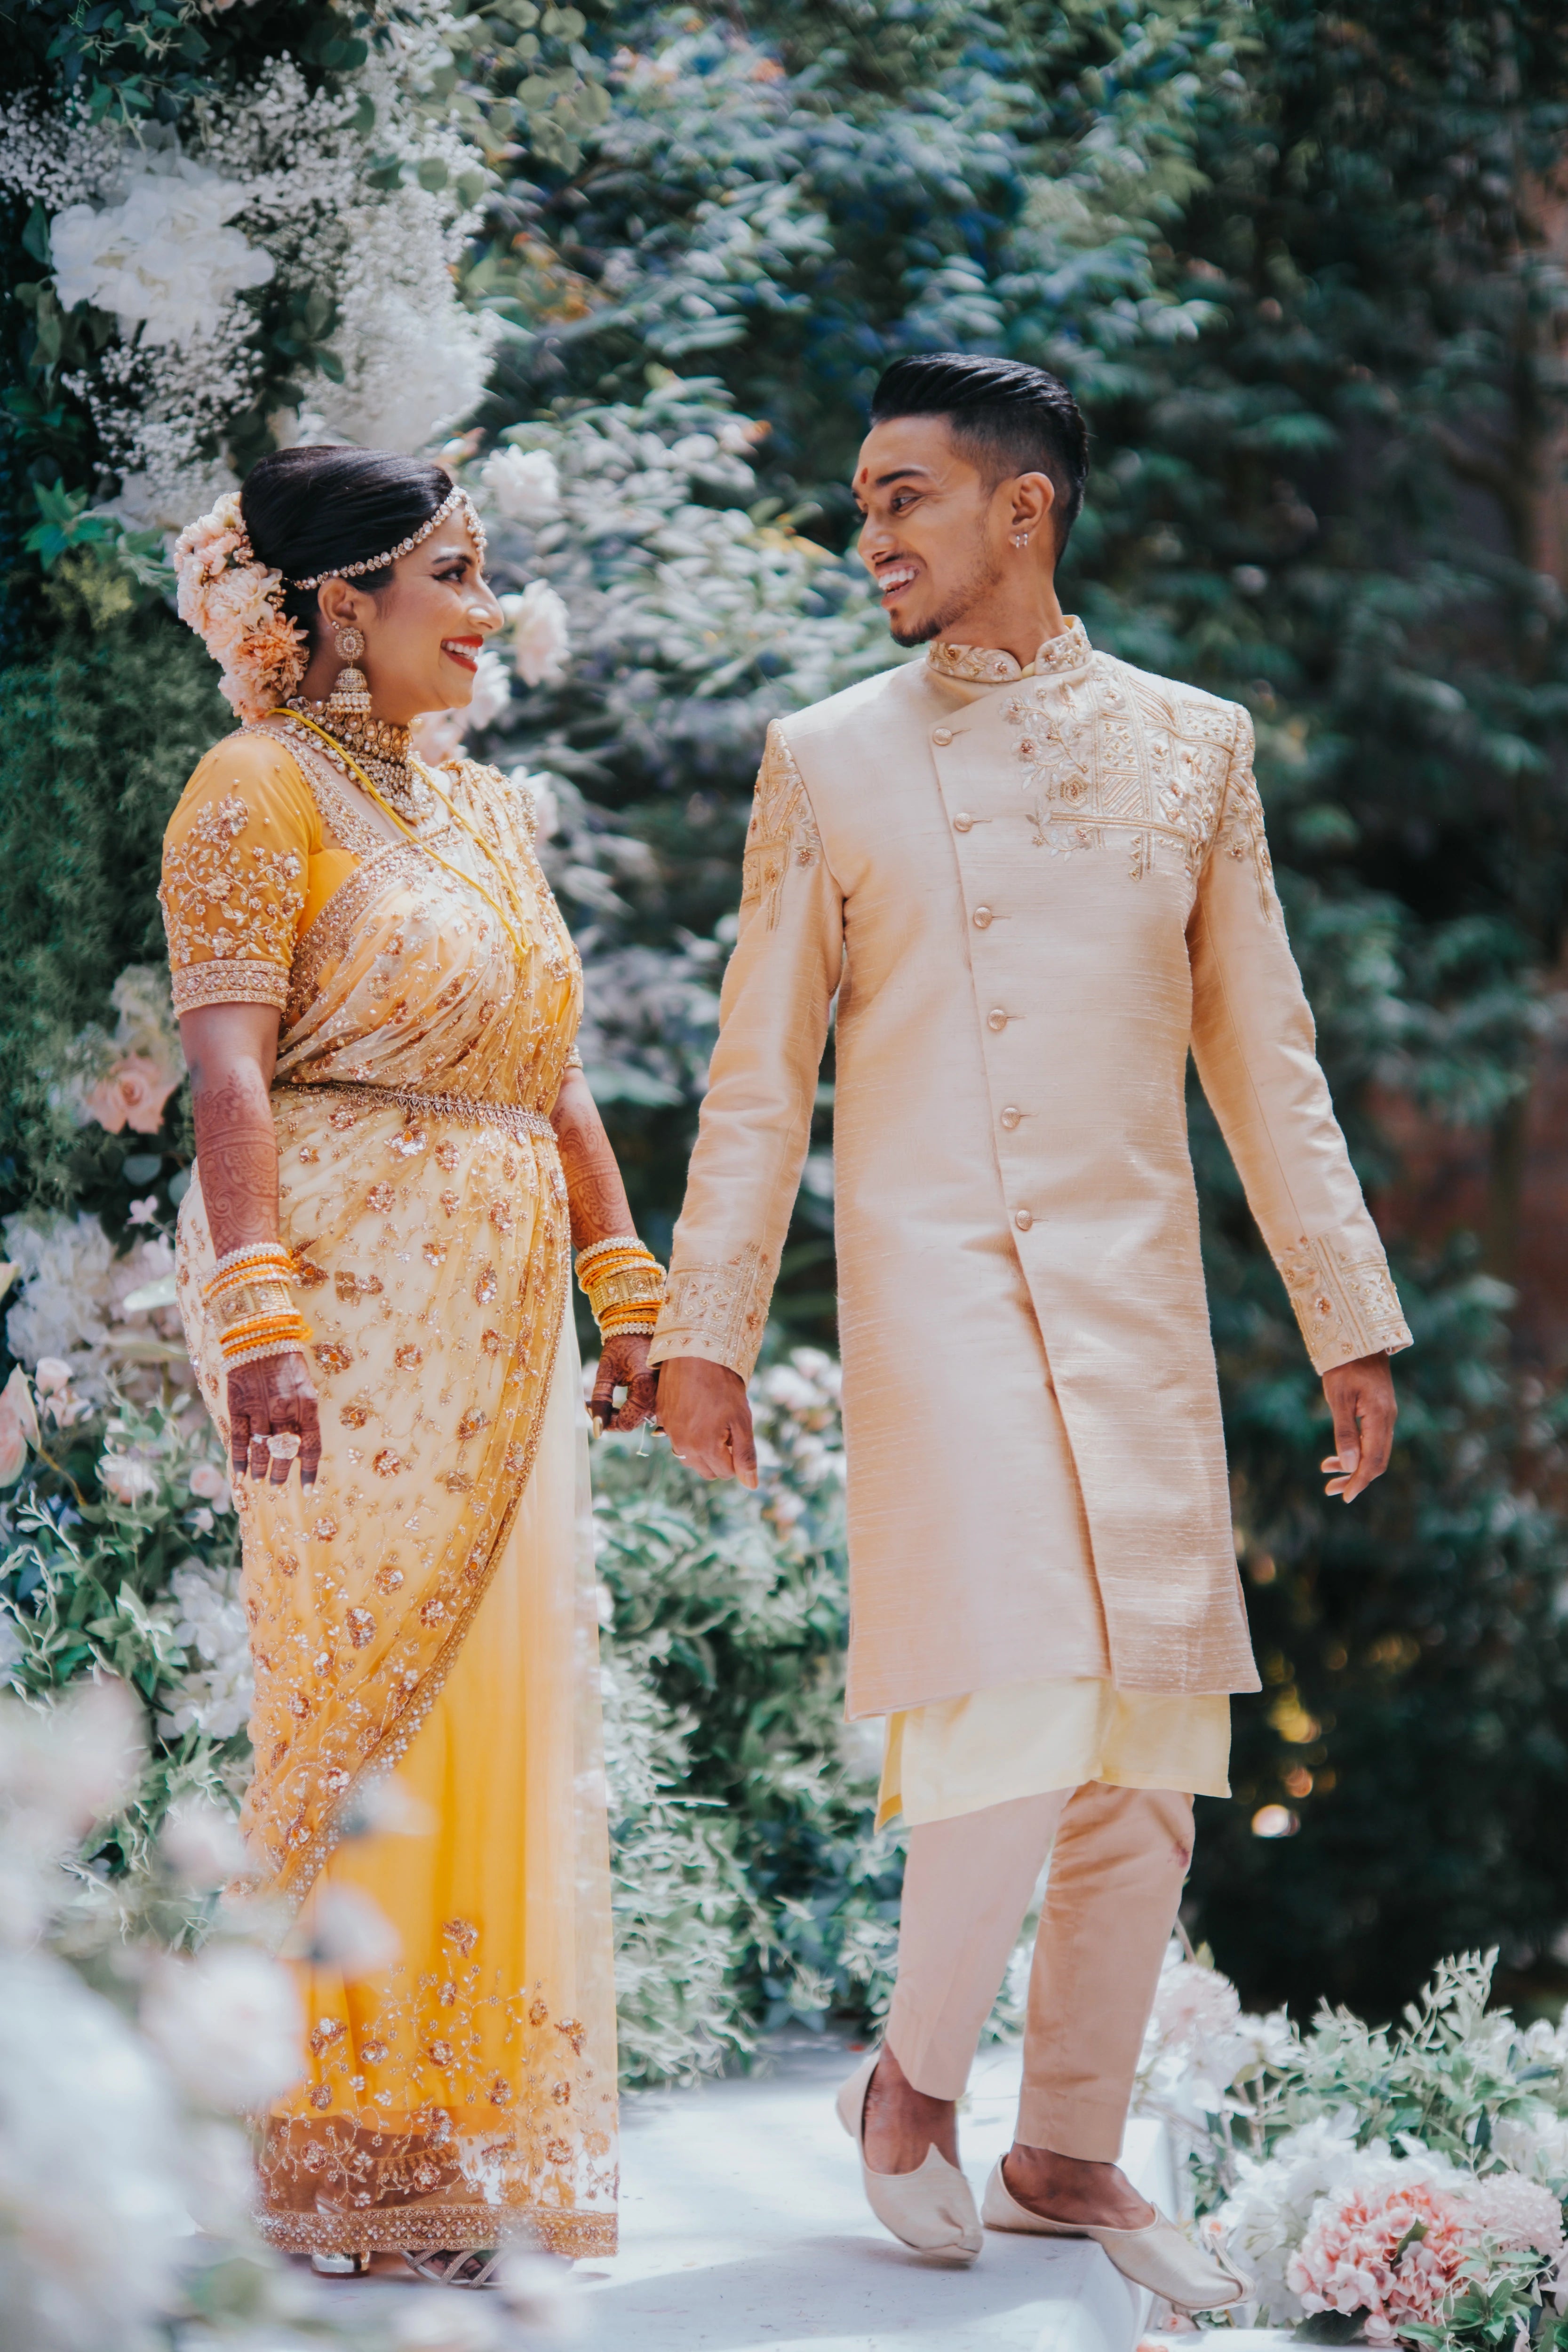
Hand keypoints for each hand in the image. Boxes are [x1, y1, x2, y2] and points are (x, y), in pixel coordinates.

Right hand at [227, 1351, 321, 1487]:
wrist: (260, 1333)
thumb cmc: (287, 1360)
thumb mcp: (305, 1385)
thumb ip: (304, 1415)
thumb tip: (301, 1447)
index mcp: (308, 1405)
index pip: (312, 1447)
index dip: (310, 1471)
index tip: (308, 1490)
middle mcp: (285, 1410)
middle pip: (285, 1453)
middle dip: (282, 1473)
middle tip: (279, 1485)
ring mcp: (260, 1409)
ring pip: (262, 1450)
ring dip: (262, 1469)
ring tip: (262, 1481)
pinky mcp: (237, 1406)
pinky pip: (239, 1440)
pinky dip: (239, 1460)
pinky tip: (240, 1474)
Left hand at [590, 1333, 658, 1432]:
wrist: (640, 1326)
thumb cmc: (622, 1345)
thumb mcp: (606, 1371)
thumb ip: (601, 1400)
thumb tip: (596, 1428)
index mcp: (646, 1388)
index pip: (626, 1423)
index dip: (607, 1422)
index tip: (589, 1408)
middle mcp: (660, 1395)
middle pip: (633, 1422)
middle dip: (611, 1416)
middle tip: (590, 1403)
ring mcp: (663, 1395)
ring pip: (639, 1417)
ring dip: (621, 1412)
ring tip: (603, 1398)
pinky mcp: (663, 1392)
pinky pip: (645, 1409)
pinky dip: (630, 1407)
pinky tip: (618, 1396)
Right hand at [656, 1356, 757, 1486]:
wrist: (696, 1353)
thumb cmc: (723, 1386)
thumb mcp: (741, 1421)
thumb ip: (745, 1456)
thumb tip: (751, 1486)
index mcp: (704, 1448)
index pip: (726, 1473)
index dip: (737, 1458)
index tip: (738, 1434)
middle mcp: (682, 1446)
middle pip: (706, 1471)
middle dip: (720, 1458)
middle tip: (728, 1430)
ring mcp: (669, 1432)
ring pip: (690, 1457)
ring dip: (703, 1448)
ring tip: (713, 1420)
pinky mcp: (662, 1417)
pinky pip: (677, 1438)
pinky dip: (689, 1433)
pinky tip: (697, 1411)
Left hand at [1319, 1351, 1396, 1501]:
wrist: (1359, 1339)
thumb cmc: (1344, 1366)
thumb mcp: (1338, 1399)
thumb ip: (1345, 1433)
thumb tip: (1349, 1467)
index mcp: (1380, 1418)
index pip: (1374, 1461)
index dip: (1359, 1481)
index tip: (1344, 1496)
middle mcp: (1388, 1420)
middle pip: (1377, 1461)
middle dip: (1355, 1479)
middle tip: (1331, 1491)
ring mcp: (1386, 1416)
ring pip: (1374, 1451)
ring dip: (1353, 1467)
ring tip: (1328, 1476)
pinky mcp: (1380, 1412)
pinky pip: (1372, 1440)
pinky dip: (1356, 1452)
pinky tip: (1338, 1458)